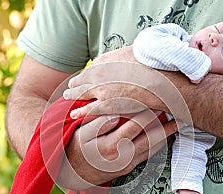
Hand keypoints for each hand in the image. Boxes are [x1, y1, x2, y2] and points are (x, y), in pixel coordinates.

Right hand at [57, 110, 178, 189]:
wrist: (73, 174)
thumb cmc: (76, 149)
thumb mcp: (82, 134)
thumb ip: (98, 124)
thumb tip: (115, 115)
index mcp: (112, 145)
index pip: (135, 125)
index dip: (149, 113)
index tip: (159, 102)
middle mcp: (124, 156)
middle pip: (151, 138)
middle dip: (167, 126)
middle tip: (180, 113)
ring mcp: (128, 164)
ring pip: (152, 148)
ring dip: (166, 136)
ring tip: (178, 124)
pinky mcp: (129, 168)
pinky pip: (148, 156)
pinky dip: (159, 146)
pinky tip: (165, 137)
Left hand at [64, 59, 190, 122]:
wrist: (155, 79)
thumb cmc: (149, 66)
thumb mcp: (132, 52)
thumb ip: (122, 57)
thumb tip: (122, 58)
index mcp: (105, 61)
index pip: (90, 68)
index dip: (85, 74)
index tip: (83, 77)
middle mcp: (99, 74)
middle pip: (81, 79)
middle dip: (75, 84)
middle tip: (69, 87)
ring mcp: (100, 90)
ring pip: (80, 93)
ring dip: (72, 94)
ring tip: (67, 96)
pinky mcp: (105, 105)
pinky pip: (87, 109)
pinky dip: (78, 111)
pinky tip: (73, 113)